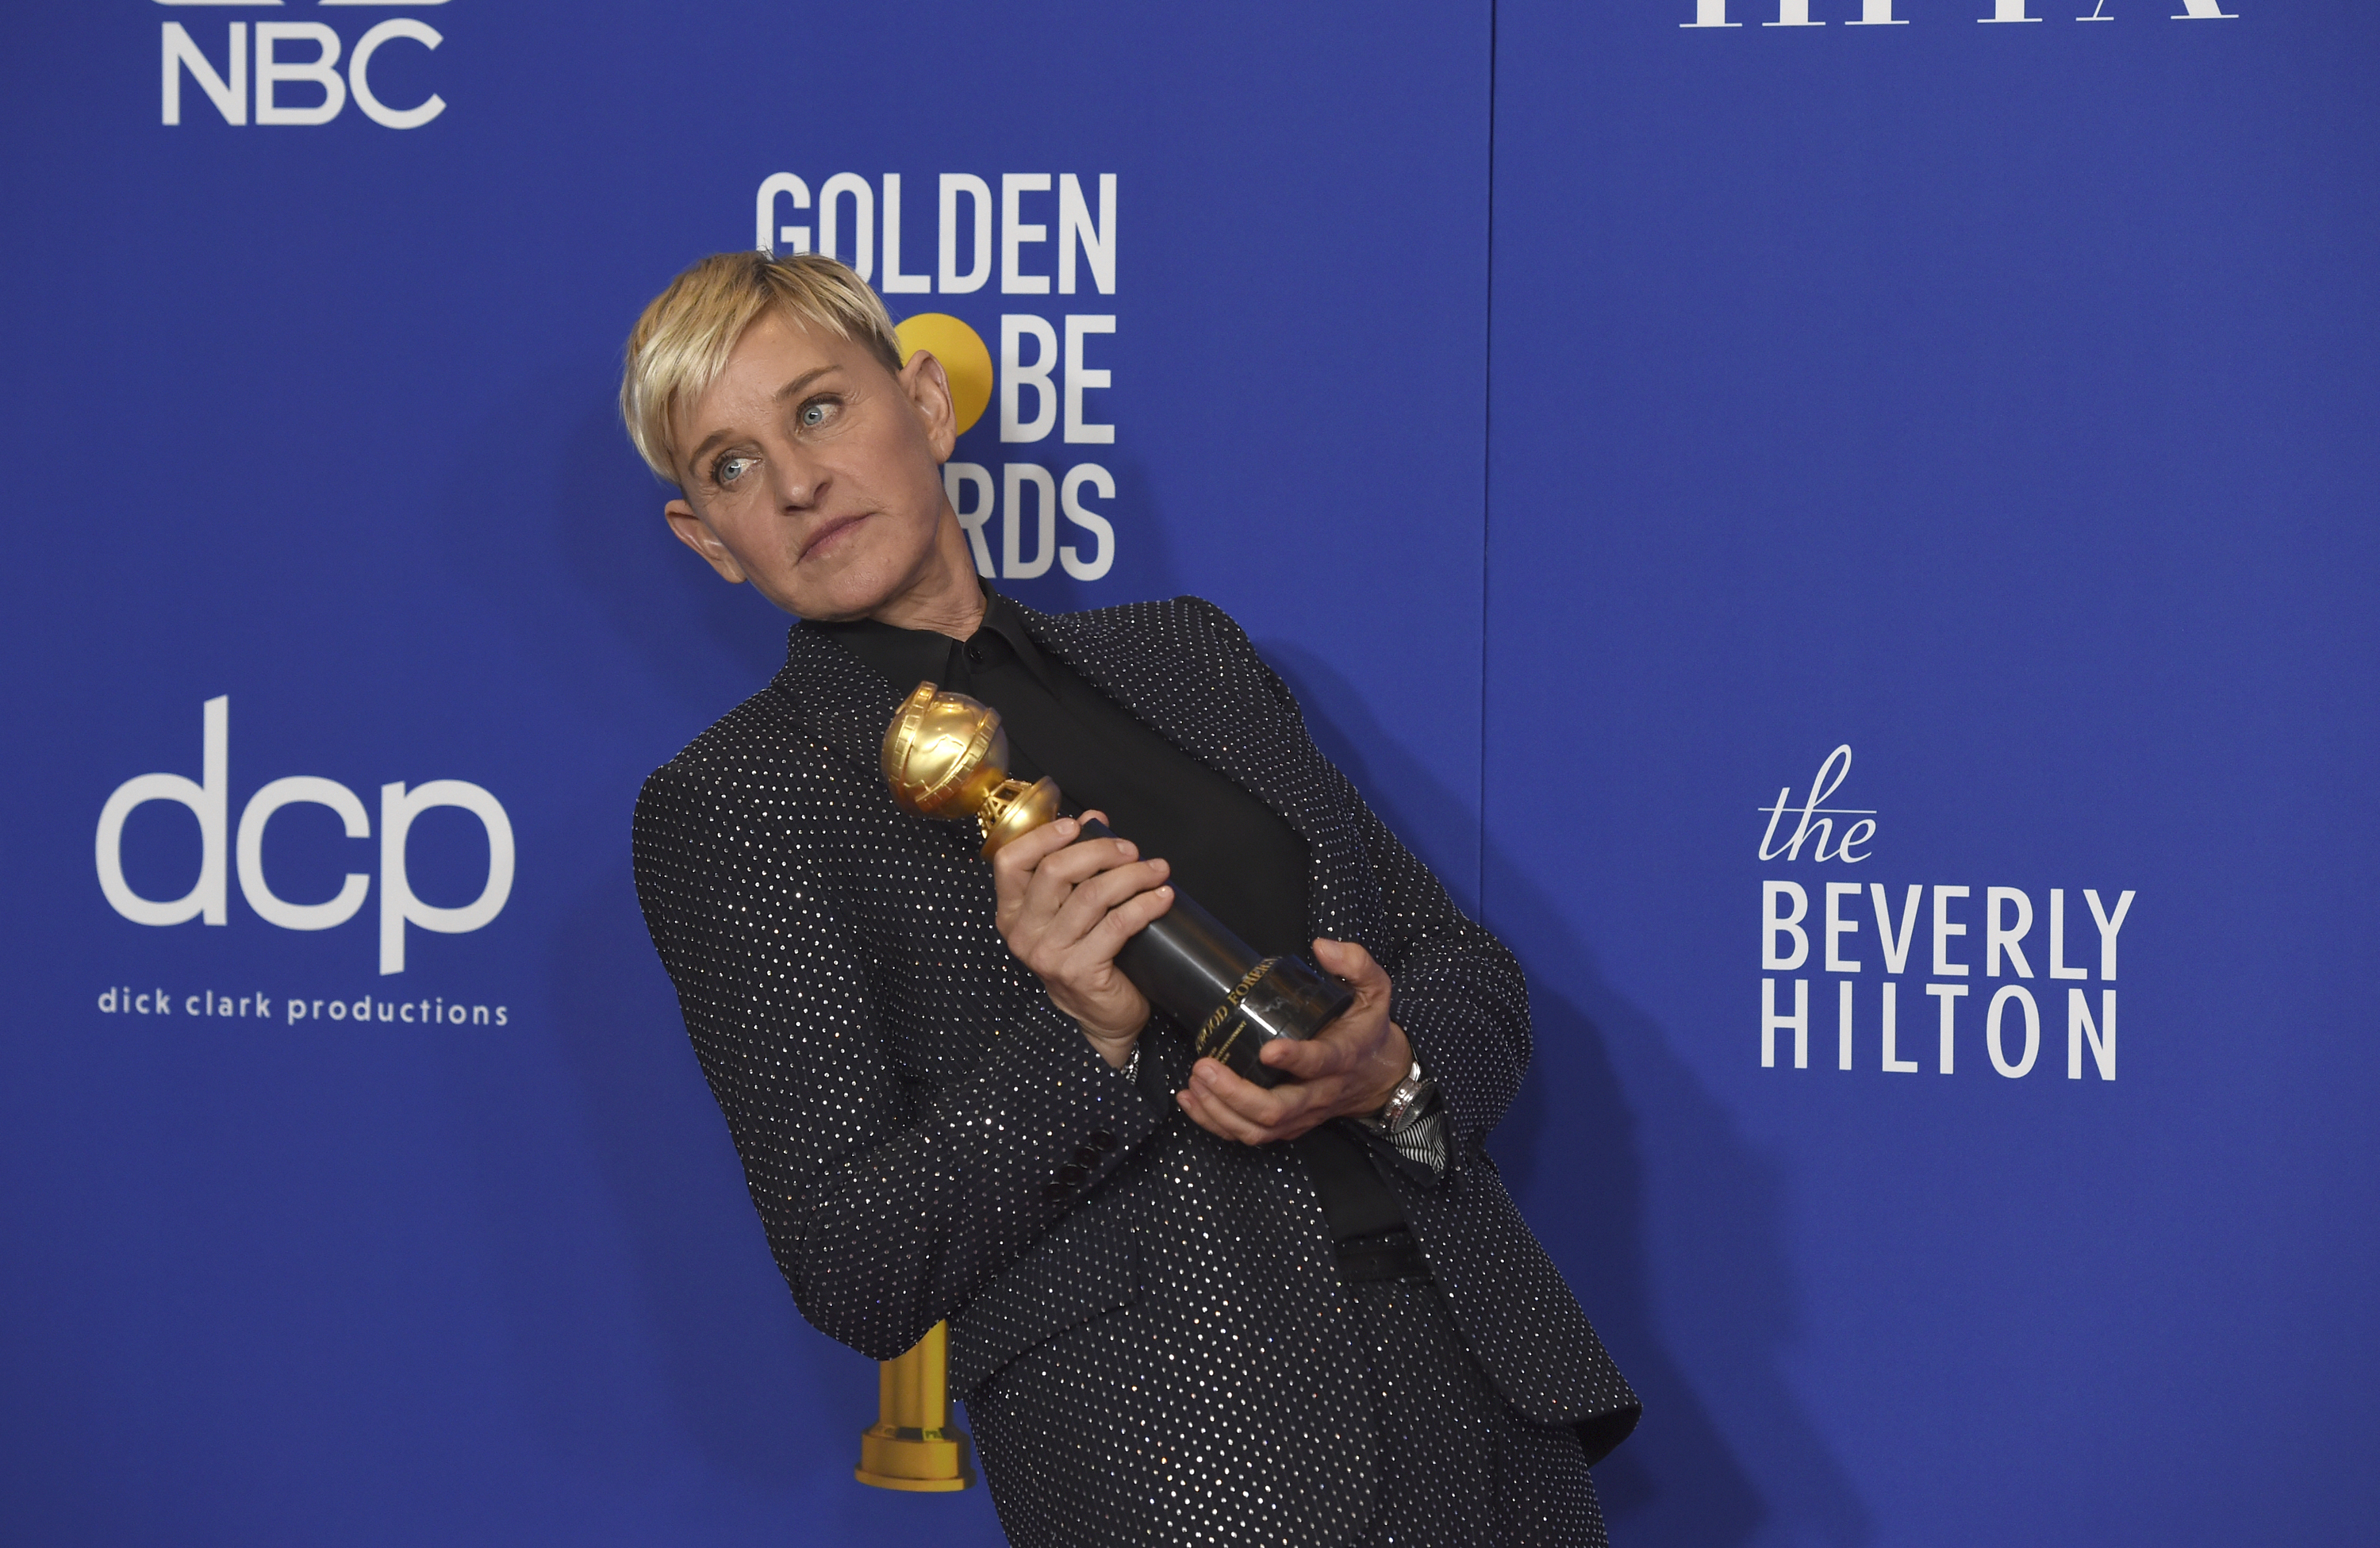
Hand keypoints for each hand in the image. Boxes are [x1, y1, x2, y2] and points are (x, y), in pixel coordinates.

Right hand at [992, 811, 1174, 1065]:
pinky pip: (1117, 925)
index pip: (1010, 861)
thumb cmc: (1087, 955)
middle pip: (1055, 872)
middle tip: (1132, 850)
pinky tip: (1163, 897)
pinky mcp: (1080, 971)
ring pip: (1092, 896)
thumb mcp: (1072, 909)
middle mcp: (1023, 933)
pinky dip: (1145, 904)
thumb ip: (1077, 866)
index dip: (1043, 836)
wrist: (1101, 1016)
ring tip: (1158, 869)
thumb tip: (1094, 820)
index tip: (1077, 825)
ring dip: (1132, 875)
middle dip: (1100, 851)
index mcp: (1011, 912)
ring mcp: (1049, 955)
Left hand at [1175, 938, 1411, 1145]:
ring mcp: (1302, 1114)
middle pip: (1277, 1109)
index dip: (1294, 1060)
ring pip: (1259, 1129)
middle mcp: (1320, 1092)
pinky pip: (1249, 1135)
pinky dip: (1215, 1122)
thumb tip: (1323, 947)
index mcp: (1342, 1056)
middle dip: (1236, 1094)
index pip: (1319, 1063)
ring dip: (1220, 1110)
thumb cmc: (1367, 1029)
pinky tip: (1191, 1100)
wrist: (1380, 1076)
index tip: (1267, 1050)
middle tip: (1204, 1067)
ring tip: (1194, 1081)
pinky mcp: (1288, 1126)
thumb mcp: (1376, 990)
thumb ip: (1356, 964)